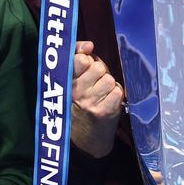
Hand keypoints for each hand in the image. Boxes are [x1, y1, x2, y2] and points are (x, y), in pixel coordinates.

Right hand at [71, 41, 124, 157]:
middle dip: (99, 72)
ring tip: (101, 94)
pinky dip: (116, 95)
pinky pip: (117, 91)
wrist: (85, 139)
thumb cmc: (80, 103)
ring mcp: (90, 103)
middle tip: (94, 83)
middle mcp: (76, 93)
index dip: (85, 58)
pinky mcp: (104, 112)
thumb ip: (77, 56)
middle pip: (97, 67)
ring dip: (108, 85)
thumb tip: (88, 45)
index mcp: (66, 82)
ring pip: (109, 79)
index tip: (85, 62)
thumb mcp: (72, 80)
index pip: (78, 59)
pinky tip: (108, 102)